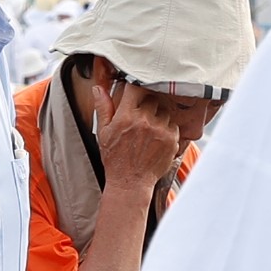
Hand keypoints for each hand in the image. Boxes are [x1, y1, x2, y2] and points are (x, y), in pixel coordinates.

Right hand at [94, 76, 182, 193]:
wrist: (130, 182)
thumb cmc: (115, 159)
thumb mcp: (103, 132)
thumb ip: (103, 108)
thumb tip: (98, 89)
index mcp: (126, 116)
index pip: (135, 88)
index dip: (135, 88)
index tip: (135, 92)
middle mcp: (145, 121)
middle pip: (152, 98)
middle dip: (147, 104)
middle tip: (141, 116)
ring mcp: (160, 130)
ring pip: (164, 111)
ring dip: (158, 116)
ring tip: (149, 130)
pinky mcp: (171, 139)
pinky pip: (173, 125)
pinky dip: (167, 129)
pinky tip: (156, 139)